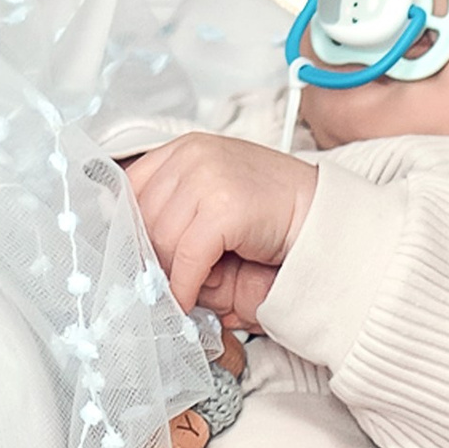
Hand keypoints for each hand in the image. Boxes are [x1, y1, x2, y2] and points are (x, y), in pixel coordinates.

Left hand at [125, 133, 315, 325]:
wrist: (319, 214)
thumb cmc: (269, 209)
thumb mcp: (212, 192)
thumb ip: (175, 207)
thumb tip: (132, 248)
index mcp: (184, 147)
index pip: (131, 188)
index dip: (129, 228)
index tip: (133, 257)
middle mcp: (192, 155)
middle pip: (143, 217)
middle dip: (150, 256)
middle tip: (160, 282)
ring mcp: (207, 177)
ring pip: (162, 239)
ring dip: (168, 274)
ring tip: (181, 289)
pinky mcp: (224, 208)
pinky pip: (186, 258)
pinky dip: (184, 285)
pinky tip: (188, 299)